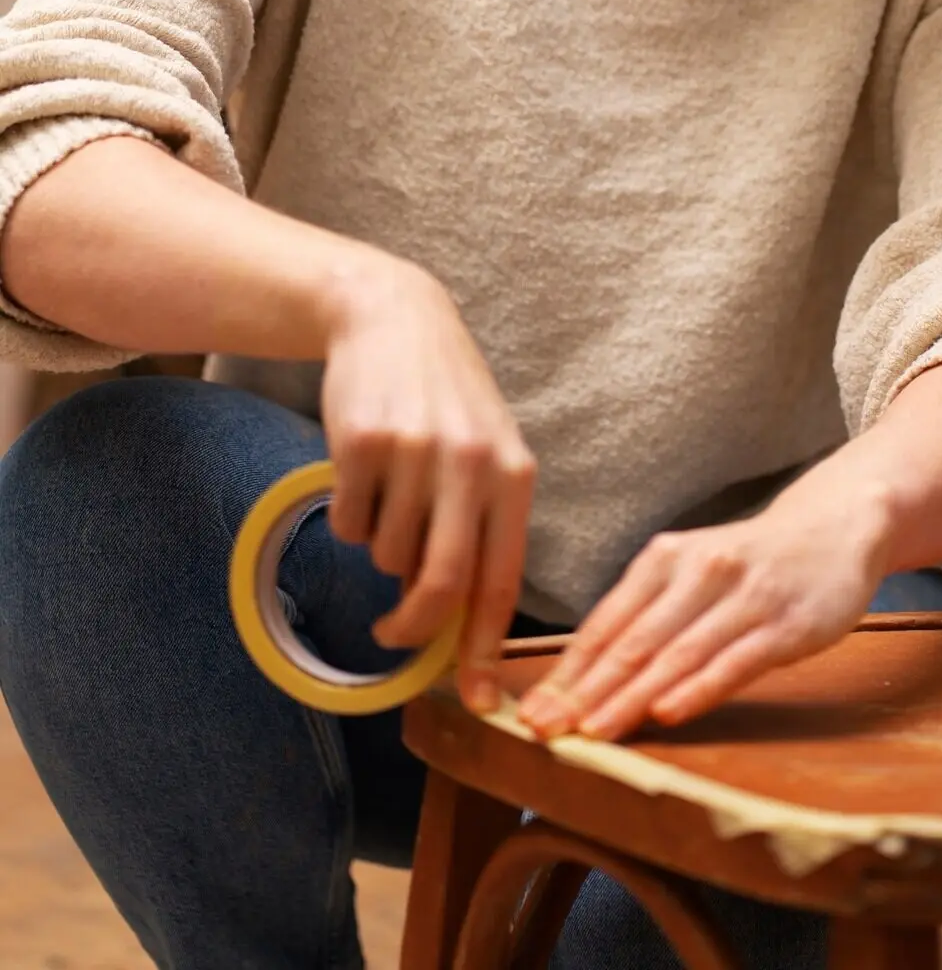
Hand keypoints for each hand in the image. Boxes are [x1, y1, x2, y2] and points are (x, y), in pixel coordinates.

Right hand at [319, 251, 535, 710]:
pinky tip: (363, 472)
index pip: (502, 581)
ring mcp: (414, 452)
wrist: (394, 318)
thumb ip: (484, 528)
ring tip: (390, 497)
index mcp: (514, 475)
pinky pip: (348, 523)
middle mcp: (470, 464)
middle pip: (440, 584)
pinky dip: (349, 516)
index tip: (481, 702)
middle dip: (415, 629)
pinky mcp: (361, 442)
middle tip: (394, 636)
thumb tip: (466, 627)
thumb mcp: (487, 453)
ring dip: (381, 549)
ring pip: (386, 556)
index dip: (488, 650)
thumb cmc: (447, 400)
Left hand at [516, 362, 941, 743]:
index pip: (606, 624)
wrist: (832, 527)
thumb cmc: (750, 562)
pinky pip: (735, 660)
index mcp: (665, 559)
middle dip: (586, 692)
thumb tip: (582, 677)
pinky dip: (698, 687)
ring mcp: (744, 597)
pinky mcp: (786, 623)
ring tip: (595, 732)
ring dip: (632, 697)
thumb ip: (645, 618)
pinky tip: (669, 712)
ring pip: (678, 654)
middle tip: (547, 731)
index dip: (567, 672)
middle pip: (634, 642)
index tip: (532, 714)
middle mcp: (699, 572)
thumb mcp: (691, 572)